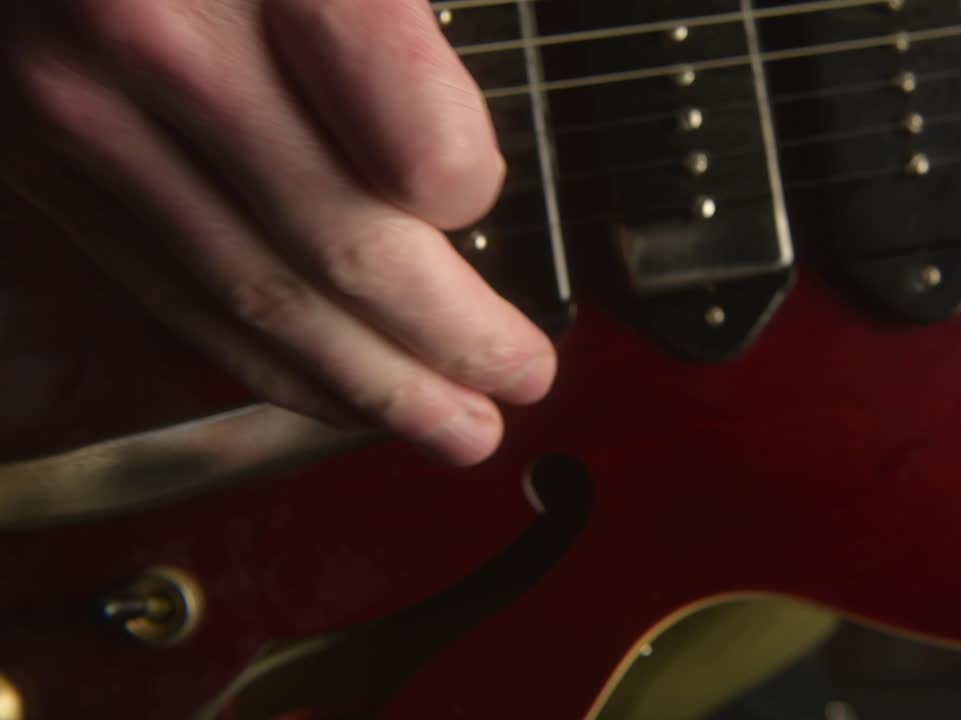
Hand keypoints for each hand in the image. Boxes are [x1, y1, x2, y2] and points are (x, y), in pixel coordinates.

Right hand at [0, 0, 555, 465]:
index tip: (487, 202)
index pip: (415, 147)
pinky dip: (255, 356)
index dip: (471, 192)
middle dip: (447, 342)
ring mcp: (72, 100)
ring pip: (251, 293)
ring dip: (366, 383)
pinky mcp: (28, 144)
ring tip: (451, 431)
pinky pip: (163, 281)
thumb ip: (381, 16)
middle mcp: (156, 37)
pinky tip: (323, 389)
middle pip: (340, 245)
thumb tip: (445, 164)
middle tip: (521, 389)